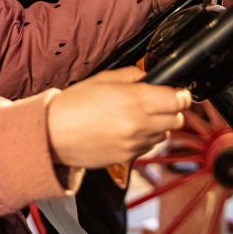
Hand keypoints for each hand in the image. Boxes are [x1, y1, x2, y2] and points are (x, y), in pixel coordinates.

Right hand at [46, 66, 191, 168]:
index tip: (176, 92)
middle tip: (158, 103)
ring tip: (138, 117)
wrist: (52, 135)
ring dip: (159, 125)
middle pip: (177, 119)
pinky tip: (128, 130)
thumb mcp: (102, 79)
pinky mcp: (128, 157)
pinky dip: (145, 138)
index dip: (180, 94)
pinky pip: (149, 146)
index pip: (177, 99)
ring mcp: (134, 143)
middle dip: (171, 109)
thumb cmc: (73, 106)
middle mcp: (138, 124)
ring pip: (165, 134)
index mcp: (134, 100)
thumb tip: (149, 78)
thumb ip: (132, 76)